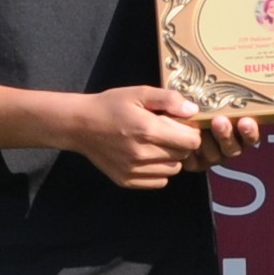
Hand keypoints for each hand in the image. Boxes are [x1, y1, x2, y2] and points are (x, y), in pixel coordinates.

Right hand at [62, 85, 221, 188]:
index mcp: (148, 130)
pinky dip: (158, 170)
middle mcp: (142, 154)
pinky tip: (147, 157)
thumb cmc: (111, 106)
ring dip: (170, 158)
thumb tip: (193, 110)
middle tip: (166, 132)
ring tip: (155, 144)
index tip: (180, 125)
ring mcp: (134, 170)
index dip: (190, 132)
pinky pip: (159, 181)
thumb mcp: (139, 93)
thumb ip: (168, 99)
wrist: (80, 125)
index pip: (191, 141)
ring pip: (173, 170)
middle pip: (184, 155)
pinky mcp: (127, 181)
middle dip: (180, 143)